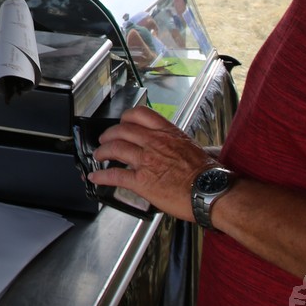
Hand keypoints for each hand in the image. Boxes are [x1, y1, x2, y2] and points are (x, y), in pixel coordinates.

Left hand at [88, 105, 215, 220]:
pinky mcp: (141, 181)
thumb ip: (180, 144)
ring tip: (98, 156)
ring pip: (115, 148)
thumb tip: (185, 147)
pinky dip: (101, 176)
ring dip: (102, 151)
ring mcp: (146, 161)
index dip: (126, 117)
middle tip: (105, 139)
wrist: (210, 191)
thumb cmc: (207, 174)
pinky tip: (95, 178)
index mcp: (167, 133)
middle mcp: (154, 143)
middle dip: (109, 134)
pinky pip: (115, 175)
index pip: (140, 114)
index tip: (122, 122)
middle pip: (122, 130)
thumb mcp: (194, 148)